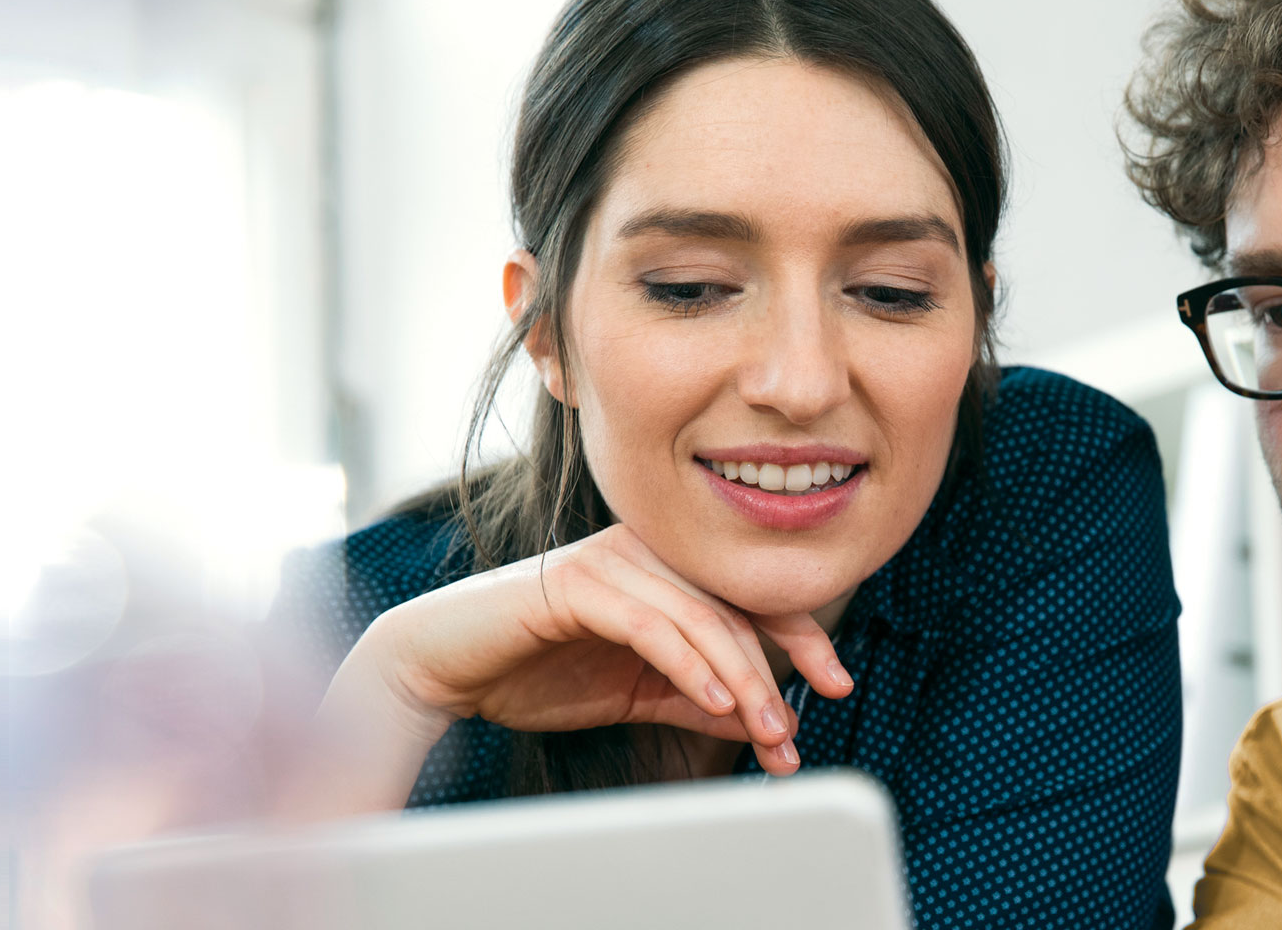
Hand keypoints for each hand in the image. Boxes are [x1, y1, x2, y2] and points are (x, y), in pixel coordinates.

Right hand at [315, 523, 855, 806]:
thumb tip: (769, 723)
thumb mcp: (634, 693)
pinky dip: (691, 665)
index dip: (802, 638)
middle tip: (796, 729)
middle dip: (779, 671)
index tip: (836, 686)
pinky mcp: (577, 584)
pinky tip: (718, 702)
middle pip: (736, 605)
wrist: (445, 665)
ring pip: (701, 617)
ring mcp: (611, 561)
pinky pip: (653, 625)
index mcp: (662, 567)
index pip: (749, 596)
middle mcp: (644, 551)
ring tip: (768, 729)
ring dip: (743, 679)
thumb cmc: (534, 670)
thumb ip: (697, 699)